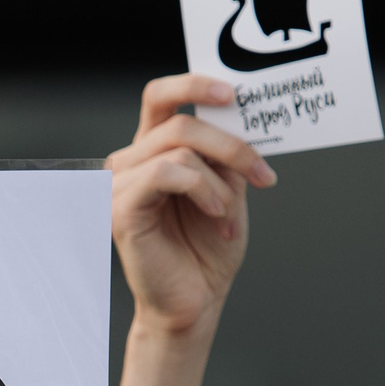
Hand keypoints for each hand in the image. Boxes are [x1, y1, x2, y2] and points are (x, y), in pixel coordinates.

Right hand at [108, 74, 274, 339]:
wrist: (195, 302)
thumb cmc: (207, 250)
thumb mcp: (228, 190)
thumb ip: (225, 154)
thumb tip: (241, 117)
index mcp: (152, 150)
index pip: (160, 96)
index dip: (193, 83)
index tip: (234, 93)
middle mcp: (129, 161)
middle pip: (182, 121)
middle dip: (232, 146)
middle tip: (264, 174)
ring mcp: (119, 184)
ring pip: (180, 147)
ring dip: (221, 180)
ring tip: (231, 214)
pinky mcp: (120, 208)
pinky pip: (168, 172)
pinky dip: (203, 190)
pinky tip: (217, 216)